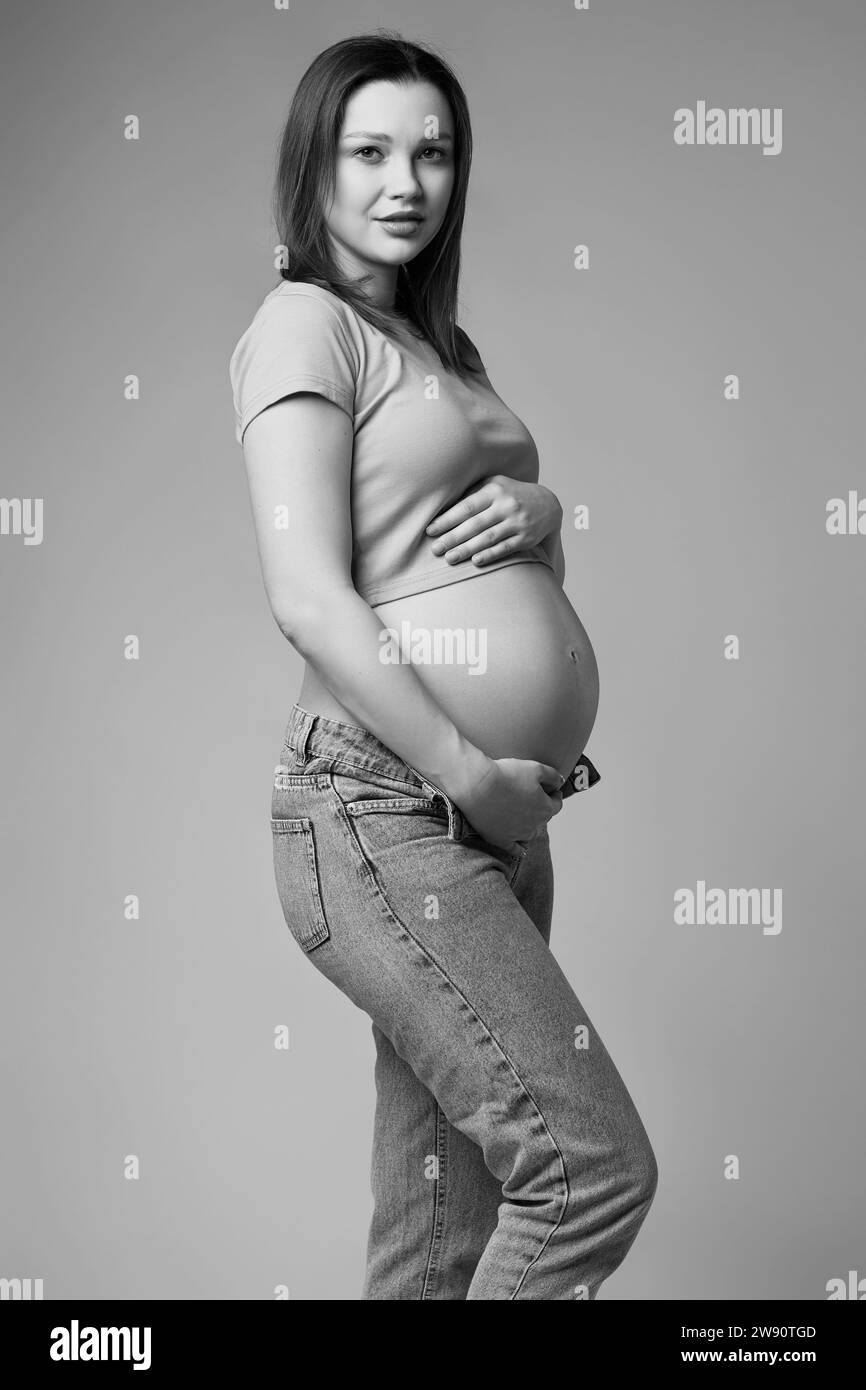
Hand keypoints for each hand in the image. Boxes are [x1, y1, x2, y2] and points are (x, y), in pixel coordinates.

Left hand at [425, 477, 562, 566]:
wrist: (547, 504)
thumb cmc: (509, 495)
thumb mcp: (493, 486)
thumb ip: (471, 494)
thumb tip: (441, 508)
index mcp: (494, 489)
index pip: (467, 506)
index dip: (447, 519)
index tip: (430, 530)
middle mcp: (507, 505)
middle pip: (475, 524)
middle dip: (453, 538)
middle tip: (434, 549)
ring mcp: (518, 522)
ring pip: (488, 538)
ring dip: (467, 549)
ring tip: (449, 559)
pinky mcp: (526, 538)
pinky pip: (505, 548)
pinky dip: (490, 555)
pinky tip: (475, 562)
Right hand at [452, 756, 565, 854]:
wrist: (477, 786)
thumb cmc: (506, 775)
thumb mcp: (535, 768)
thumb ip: (552, 776)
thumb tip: (561, 782)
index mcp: (545, 808)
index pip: (557, 803)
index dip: (555, 795)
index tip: (552, 790)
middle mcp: (534, 824)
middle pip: (543, 817)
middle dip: (541, 808)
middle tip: (532, 797)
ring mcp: (517, 834)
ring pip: (530, 833)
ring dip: (531, 825)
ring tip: (524, 817)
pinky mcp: (500, 839)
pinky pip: (514, 849)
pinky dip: (519, 849)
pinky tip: (521, 849)